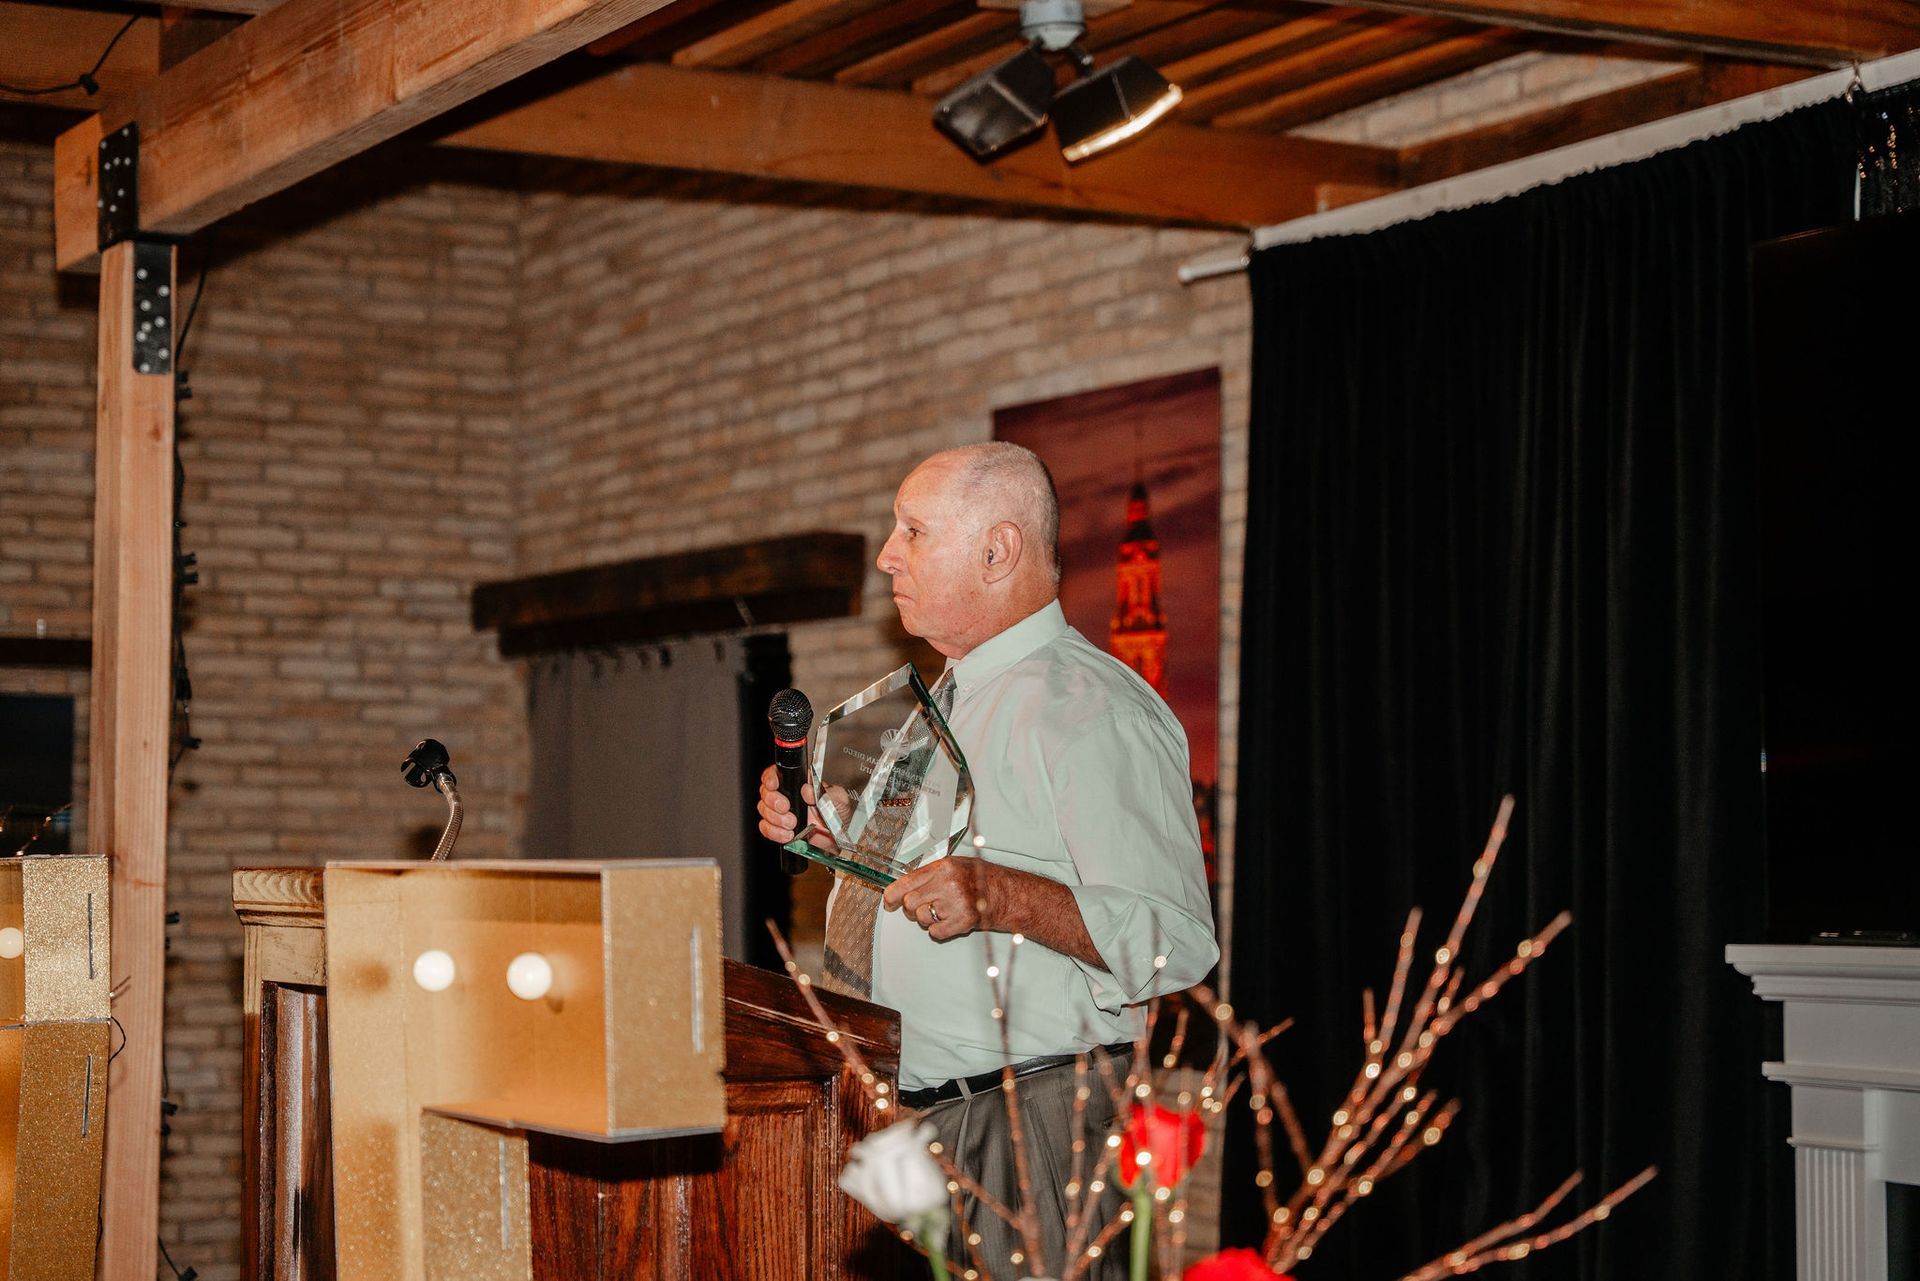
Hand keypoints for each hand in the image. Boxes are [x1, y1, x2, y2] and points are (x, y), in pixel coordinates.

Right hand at [755, 764, 838, 852]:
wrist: (840, 838)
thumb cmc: (840, 815)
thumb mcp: (839, 800)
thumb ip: (825, 793)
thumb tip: (807, 789)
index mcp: (800, 783)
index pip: (777, 773)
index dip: (770, 777)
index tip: (773, 785)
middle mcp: (789, 795)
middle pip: (766, 792)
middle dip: (773, 801)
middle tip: (786, 808)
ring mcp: (782, 812)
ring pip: (764, 810)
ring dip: (775, 818)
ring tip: (791, 824)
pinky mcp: (780, 828)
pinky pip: (766, 828)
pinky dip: (774, 832)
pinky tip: (787, 834)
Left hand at [883, 856, 998, 941]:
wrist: (1006, 894)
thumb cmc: (980, 878)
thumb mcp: (954, 865)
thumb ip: (929, 874)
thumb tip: (903, 886)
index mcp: (943, 868)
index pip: (906, 883)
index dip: (892, 895)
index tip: (889, 901)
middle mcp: (948, 884)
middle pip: (910, 903)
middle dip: (913, 908)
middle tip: (924, 906)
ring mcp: (955, 904)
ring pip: (921, 918)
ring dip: (927, 918)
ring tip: (943, 911)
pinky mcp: (962, 922)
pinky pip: (935, 932)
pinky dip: (939, 930)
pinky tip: (950, 920)